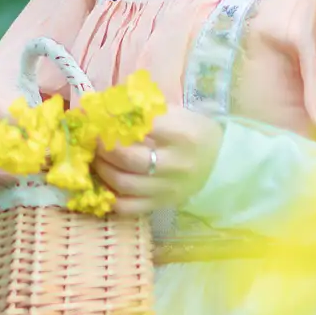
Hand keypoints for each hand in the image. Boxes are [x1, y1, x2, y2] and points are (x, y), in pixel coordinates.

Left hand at [94, 108, 222, 217]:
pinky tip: (105, 182)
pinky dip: (109, 195)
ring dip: (102, 169)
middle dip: (103, 147)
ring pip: (123, 184)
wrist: (220, 164)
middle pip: (128, 158)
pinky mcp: (161, 205)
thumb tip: (105, 107)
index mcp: (183, 135)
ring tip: (97, 158)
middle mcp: (176, 164)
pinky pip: (127, 207)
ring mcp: (168, 189)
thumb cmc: (194, 132)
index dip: (116, 119)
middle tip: (95, 139)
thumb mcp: (177, 114)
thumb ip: (144, 110)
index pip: (142, 126)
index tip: (102, 116)